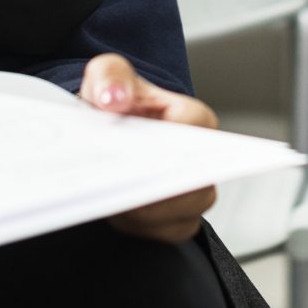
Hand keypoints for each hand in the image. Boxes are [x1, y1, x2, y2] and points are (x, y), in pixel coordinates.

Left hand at [80, 53, 219, 242]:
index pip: (195, 132)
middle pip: (195, 184)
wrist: (107, 131)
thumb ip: (111, 76)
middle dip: (158, 189)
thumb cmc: (115, 102)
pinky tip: (116, 213)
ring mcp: (192, 191)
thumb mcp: (106, 74)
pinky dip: (141, 227)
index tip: (138, 155)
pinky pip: (168, 233)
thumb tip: (114, 98)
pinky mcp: (177, 218)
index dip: (168, 145)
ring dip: (147, 211)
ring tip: (114, 200)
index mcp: (192, 118)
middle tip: (122, 186)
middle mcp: (201, 157)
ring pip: (184, 213)